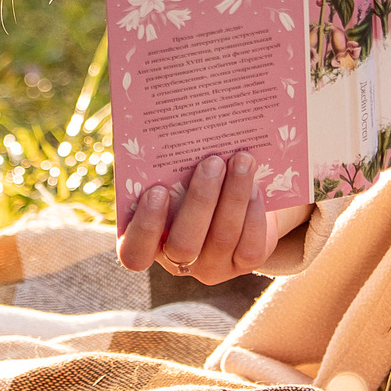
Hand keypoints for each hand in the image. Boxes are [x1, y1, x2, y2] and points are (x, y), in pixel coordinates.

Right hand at [116, 151, 275, 283]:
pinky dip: (253, 214)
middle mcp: (177, 261)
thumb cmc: (192, 180)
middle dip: (200, 200)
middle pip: (184, 244)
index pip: (134, 252)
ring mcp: (212, 267)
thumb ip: (168, 167)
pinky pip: (249, 247)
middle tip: (212, 161)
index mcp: (148, 241)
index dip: (144, 226)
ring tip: (242, 160)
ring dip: (233, 196)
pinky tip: (256, 186)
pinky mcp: (244, 265)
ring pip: (221, 239)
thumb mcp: (176, 177)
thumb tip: (177, 123)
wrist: (234, 197)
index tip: (156, 190)